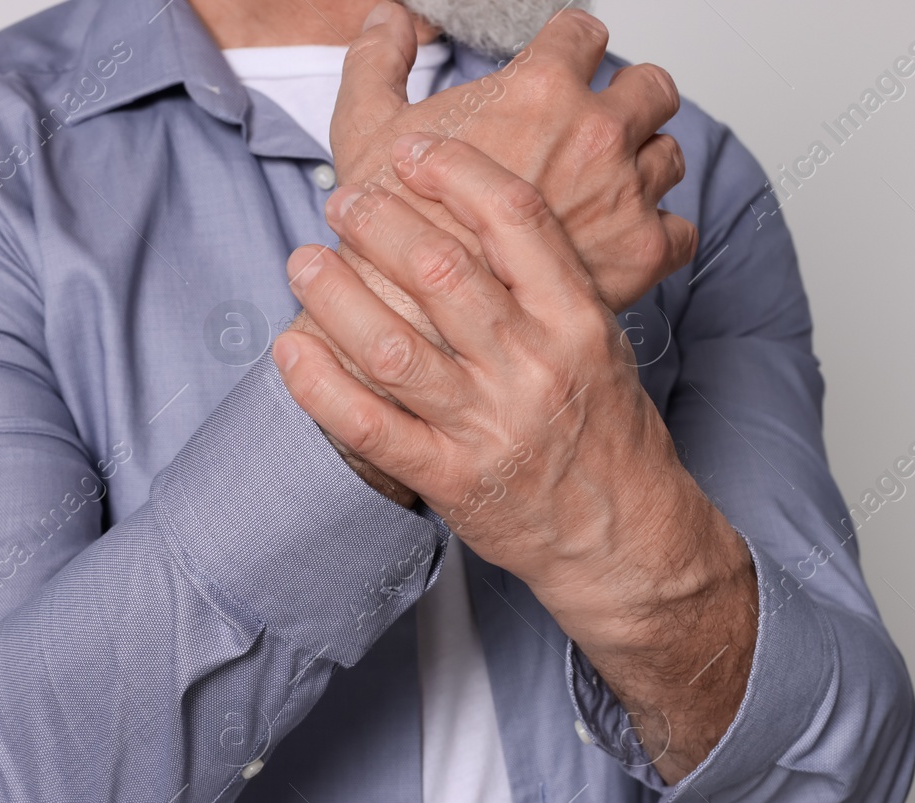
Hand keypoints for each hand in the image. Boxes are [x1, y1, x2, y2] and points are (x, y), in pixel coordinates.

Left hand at [292, 2, 696, 504]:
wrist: (624, 538)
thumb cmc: (610, 436)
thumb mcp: (604, 343)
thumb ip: (550, 282)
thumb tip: (482, 212)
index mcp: (576, 321)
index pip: (515, 218)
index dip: (454, 172)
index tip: (412, 153)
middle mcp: (532, 367)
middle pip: (441, 269)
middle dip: (378, 222)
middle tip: (345, 202)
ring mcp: (488, 426)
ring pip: (392, 345)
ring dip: (333, 294)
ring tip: (304, 263)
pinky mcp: (450, 479)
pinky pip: (370, 427)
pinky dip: (320, 387)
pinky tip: (289, 351)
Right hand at [333, 2, 695, 310]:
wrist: (419, 322)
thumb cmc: (395, 232)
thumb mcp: (364, 131)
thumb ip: (375, 63)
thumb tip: (386, 20)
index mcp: (540, 89)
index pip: (583, 33)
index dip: (570, 50)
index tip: (561, 72)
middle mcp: (596, 133)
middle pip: (650, 88)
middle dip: (628, 102)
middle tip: (597, 131)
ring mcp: (626, 193)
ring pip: (669, 155)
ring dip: (643, 168)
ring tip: (606, 192)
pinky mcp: (643, 253)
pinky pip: (681, 229)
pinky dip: (660, 236)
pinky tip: (625, 244)